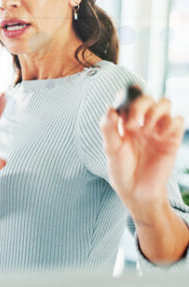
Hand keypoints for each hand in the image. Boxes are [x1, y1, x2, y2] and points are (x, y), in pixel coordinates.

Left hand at [100, 94, 183, 218]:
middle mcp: (142, 122)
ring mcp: (158, 129)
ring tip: (144, 129)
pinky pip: (178, 120)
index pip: (129, 98)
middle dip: (139, 105)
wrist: (136, 191)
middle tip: (131, 124)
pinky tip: (158, 135)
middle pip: (147, 98)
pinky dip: (170, 122)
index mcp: (125, 121)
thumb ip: (109, 128)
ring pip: (165, 103)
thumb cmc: (121, 169)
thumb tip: (110, 108)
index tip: (123, 102)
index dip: (127, 95)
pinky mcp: (171, 139)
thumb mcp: (111, 149)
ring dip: (155, 111)